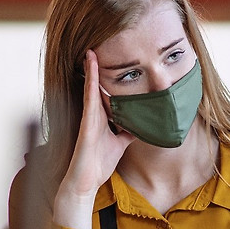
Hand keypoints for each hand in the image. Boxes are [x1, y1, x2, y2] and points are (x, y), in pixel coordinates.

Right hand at [54, 50, 134, 228]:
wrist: (86, 182)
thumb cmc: (99, 163)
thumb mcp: (120, 144)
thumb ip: (128, 132)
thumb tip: (142, 123)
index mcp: (101, 118)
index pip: (103, 92)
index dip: (104, 76)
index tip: (109, 59)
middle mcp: (93, 114)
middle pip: (95, 85)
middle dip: (95, 68)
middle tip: (98, 46)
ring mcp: (88, 117)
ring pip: (90, 87)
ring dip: (90, 69)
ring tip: (92, 50)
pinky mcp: (86, 122)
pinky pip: (89, 97)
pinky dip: (90, 81)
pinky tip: (90, 68)